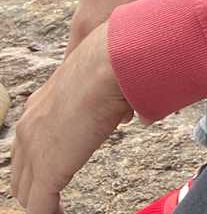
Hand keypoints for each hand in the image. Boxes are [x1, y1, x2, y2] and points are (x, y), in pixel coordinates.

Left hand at [11, 23, 135, 213]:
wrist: (111, 63)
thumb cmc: (114, 64)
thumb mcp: (105, 85)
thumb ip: (111, 105)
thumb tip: (130, 116)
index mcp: (40, 105)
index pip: (27, 144)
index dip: (39, 161)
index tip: (59, 166)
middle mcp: (29, 126)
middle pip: (19, 171)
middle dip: (34, 186)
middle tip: (54, 196)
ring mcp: (35, 149)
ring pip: (24, 191)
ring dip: (41, 201)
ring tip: (58, 209)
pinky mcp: (48, 169)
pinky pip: (39, 206)